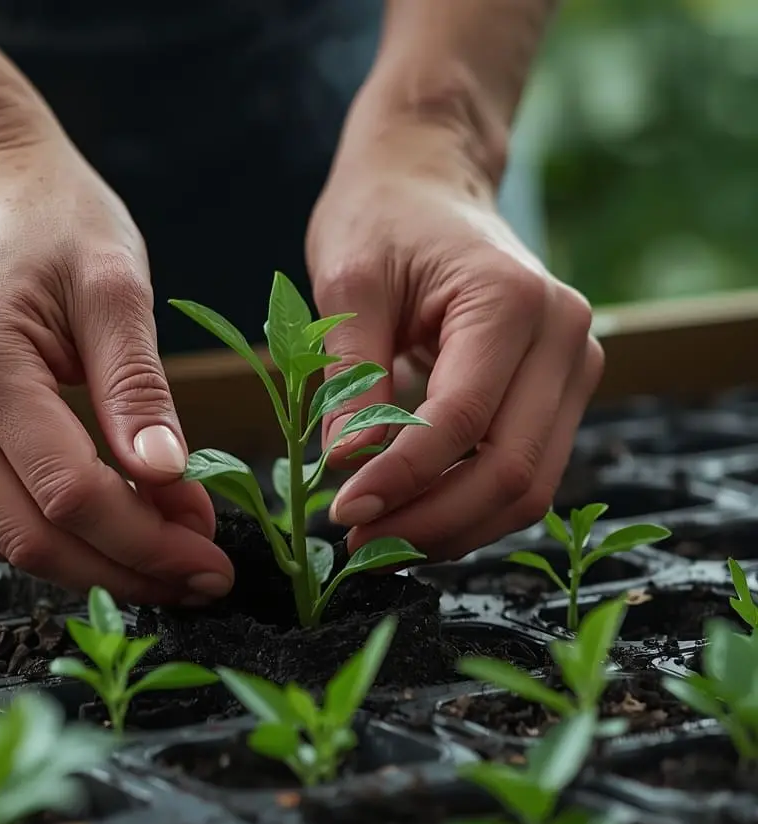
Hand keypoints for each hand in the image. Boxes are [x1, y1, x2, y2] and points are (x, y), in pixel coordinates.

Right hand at [0, 132, 232, 604]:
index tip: (211, 556)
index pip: (66, 489)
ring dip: (96, 565)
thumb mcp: (117, 286)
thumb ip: (139, 388)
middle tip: (200, 579)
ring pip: (8, 538)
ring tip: (172, 563)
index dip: (145, 538)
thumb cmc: (55, 219)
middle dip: (124, 570)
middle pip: (28, 536)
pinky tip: (125, 532)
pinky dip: (65, 536)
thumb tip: (170, 481)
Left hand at [306, 126, 601, 560]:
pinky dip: (470, 507)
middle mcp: (564, 336)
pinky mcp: (560, 392)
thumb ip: (350, 378)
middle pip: (511, 470)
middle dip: (432, 522)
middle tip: (360, 547)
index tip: (343, 515)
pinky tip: (414, 515)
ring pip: (528, 485)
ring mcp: (574, 366)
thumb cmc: (382, 220)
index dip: (402, 480)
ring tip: (381, 541)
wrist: (428, 183)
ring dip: (453, 527)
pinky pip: (524, 471)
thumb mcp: (349, 285)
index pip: (463, 421)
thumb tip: (350, 470)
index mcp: (511, 301)